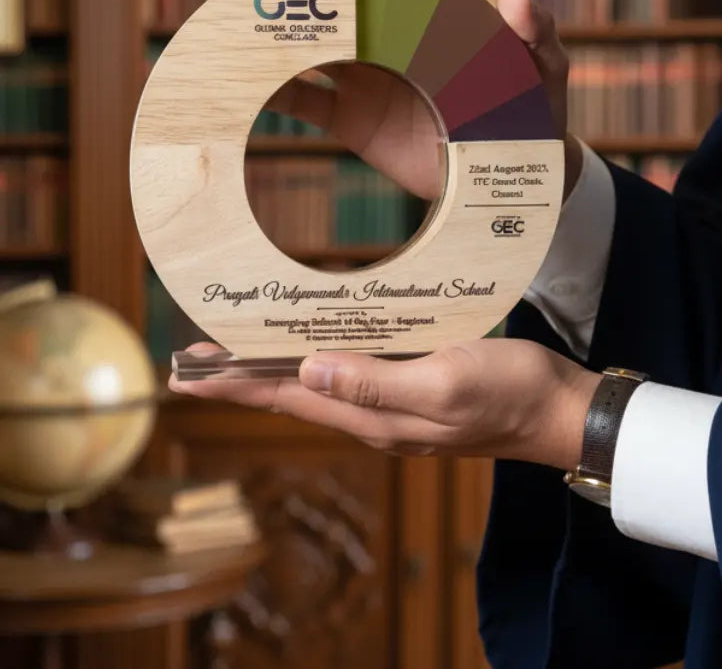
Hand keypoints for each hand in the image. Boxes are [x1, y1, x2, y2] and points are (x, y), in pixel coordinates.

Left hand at [170, 339, 600, 469]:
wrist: (556, 410)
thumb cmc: (507, 393)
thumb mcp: (443, 384)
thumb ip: (376, 383)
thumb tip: (307, 371)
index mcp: (374, 416)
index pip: (287, 396)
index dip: (235, 384)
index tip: (187, 374)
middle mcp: (373, 416)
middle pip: (292, 393)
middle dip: (241, 378)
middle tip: (195, 360)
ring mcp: (392, 405)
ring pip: (316, 385)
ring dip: (272, 368)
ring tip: (236, 352)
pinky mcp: (410, 388)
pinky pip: (347, 374)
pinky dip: (313, 359)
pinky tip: (308, 347)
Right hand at [198, 0, 581, 199]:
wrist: (510, 176)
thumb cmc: (532, 111)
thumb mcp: (541, 72)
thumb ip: (536, 34)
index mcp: (426, 12)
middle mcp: (386, 36)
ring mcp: (362, 75)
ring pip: (300, 39)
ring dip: (256, 19)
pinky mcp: (349, 118)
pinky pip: (300, 99)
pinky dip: (265, 85)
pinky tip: (227, 71)